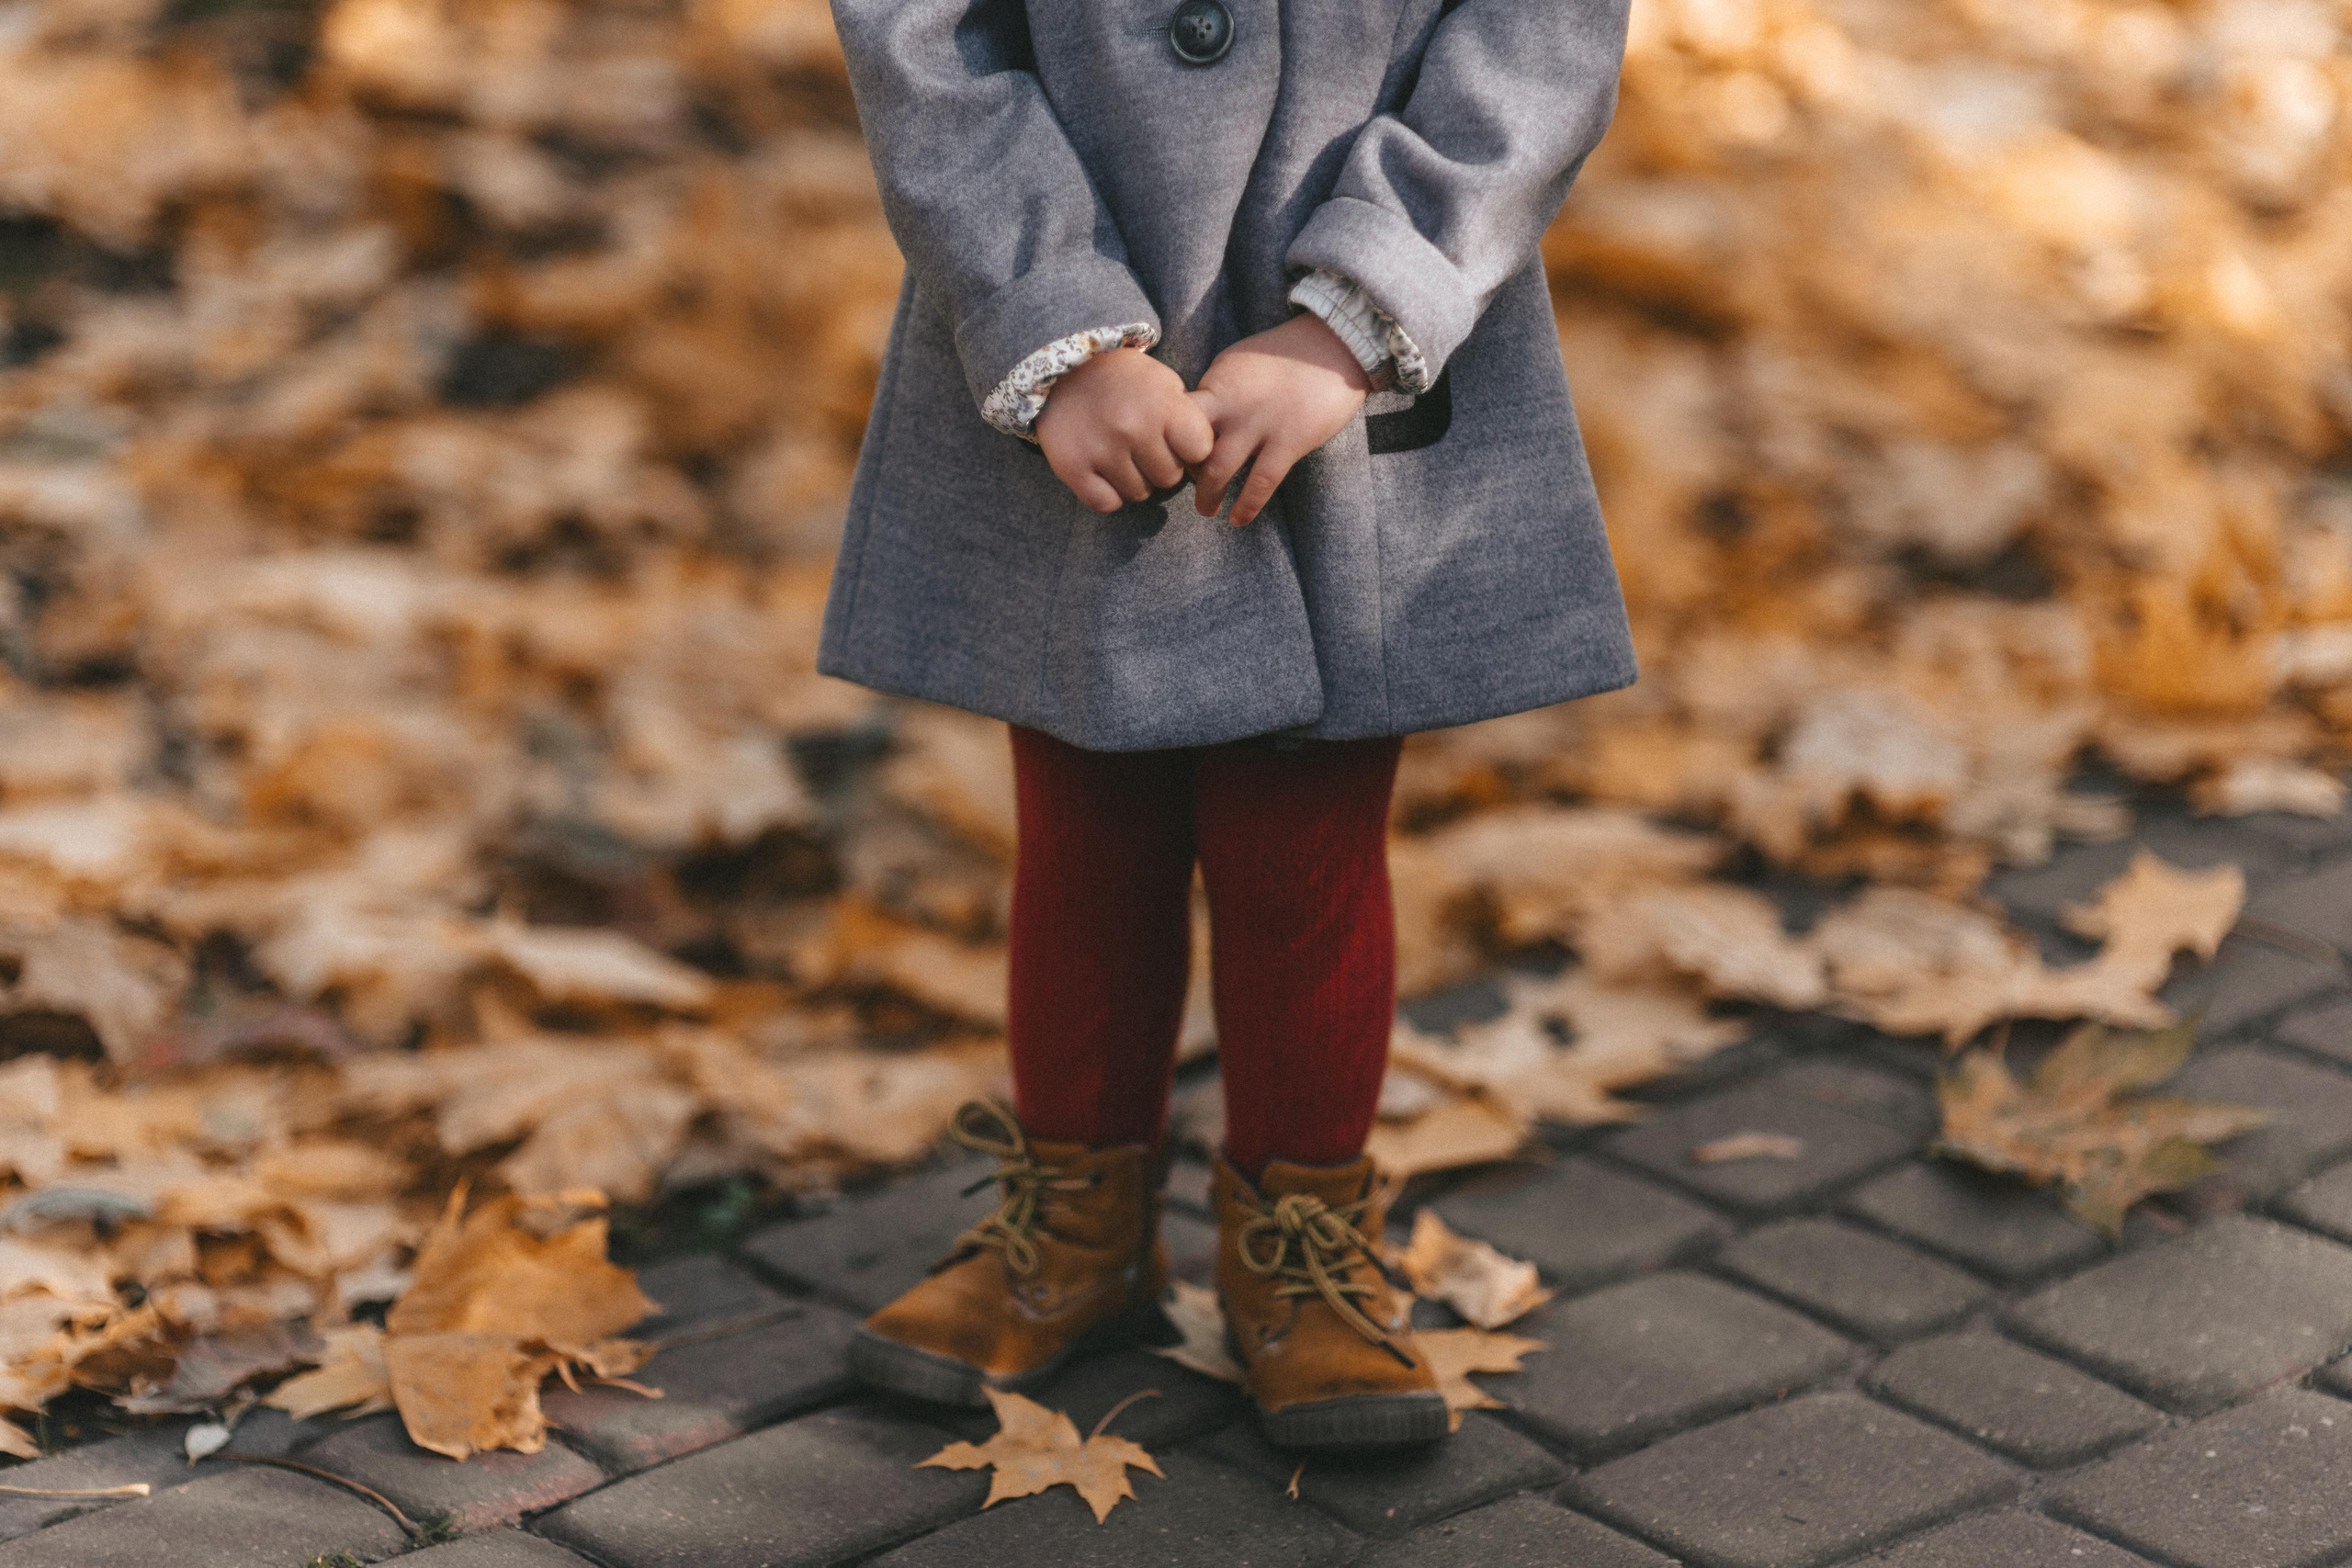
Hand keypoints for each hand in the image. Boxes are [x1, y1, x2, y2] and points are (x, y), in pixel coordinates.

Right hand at [1034, 347, 1214, 514]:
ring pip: (1139, 494)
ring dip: (1133, 480)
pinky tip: (1103, 472)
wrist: (1064, 368)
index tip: (1176, 441)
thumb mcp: (1163, 382)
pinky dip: (1107, 494)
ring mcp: (1102, 450)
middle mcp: (1134, 429)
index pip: (1201, 452)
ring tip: (1120, 454)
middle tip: (1143, 447)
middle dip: (1160, 466)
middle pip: (1169, 478)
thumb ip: (1185, 416)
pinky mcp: (1073, 467)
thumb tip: (1202, 457)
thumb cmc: (1124, 379)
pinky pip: (1106, 503)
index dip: (1190, 450)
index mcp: (1163, 405)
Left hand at [1188, 313, 1371, 525]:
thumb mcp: (1237, 363)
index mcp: (1216, 383)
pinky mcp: (1289, 441)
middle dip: (1182, 472)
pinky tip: (1238, 519)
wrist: (1334, 344)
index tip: (1171, 455)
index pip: (1177, 419)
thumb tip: (1197, 417)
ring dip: (1208, 495)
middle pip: (1189, 446)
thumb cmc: (1286, 353)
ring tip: (1205, 509)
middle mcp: (1231, 404)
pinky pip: (1261, 482)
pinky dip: (1246, 505)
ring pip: (1219, 470)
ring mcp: (1259, 424)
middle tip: (1182, 486)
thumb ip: (1216, 390)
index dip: (1169, 441)